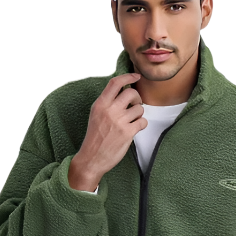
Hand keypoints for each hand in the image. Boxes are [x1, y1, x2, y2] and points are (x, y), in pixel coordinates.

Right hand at [68, 72, 146, 190]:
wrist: (92, 158)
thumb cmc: (95, 137)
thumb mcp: (96, 115)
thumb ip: (107, 102)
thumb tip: (123, 91)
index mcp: (100, 104)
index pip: (116, 83)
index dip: (128, 77)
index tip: (136, 76)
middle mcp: (109, 110)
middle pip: (131, 93)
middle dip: (137, 98)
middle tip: (135, 105)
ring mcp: (119, 121)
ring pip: (139, 109)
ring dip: (139, 114)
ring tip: (131, 121)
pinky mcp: (127, 133)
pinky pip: (143, 122)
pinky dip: (142, 125)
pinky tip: (135, 129)